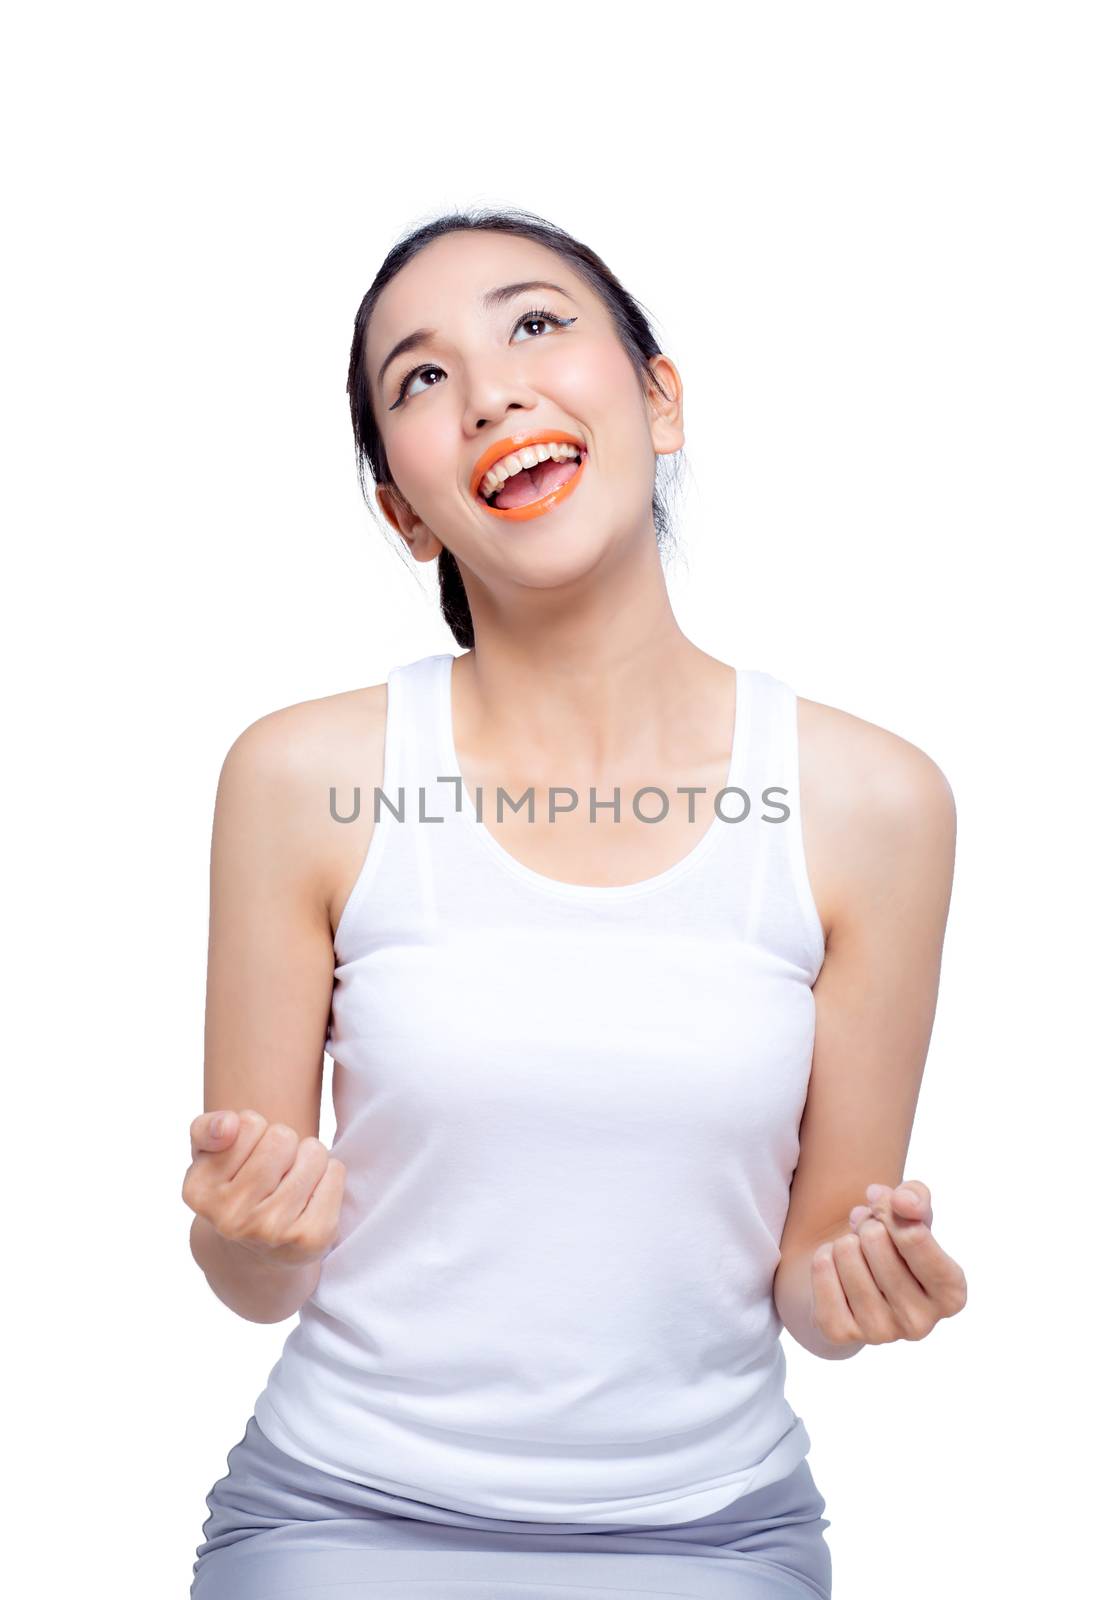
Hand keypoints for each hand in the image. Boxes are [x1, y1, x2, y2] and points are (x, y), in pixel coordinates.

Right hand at [181, 1108, 346, 1268]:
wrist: (258, 1252)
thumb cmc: (236, 1186)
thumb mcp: (210, 1155)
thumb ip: (206, 1128)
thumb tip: (228, 1125)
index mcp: (199, 1192)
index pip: (249, 1123)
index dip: (257, 1131)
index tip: (248, 1156)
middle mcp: (230, 1217)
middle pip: (283, 1137)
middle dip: (286, 1142)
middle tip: (277, 1168)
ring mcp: (270, 1231)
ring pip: (312, 1153)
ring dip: (310, 1158)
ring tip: (293, 1181)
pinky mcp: (309, 1238)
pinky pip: (335, 1173)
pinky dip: (330, 1174)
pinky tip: (311, 1196)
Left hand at [810, 1179, 967, 1346]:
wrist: (855, 1277)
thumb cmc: (894, 1243)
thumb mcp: (914, 1214)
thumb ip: (917, 1198)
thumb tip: (903, 1201)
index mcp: (951, 1294)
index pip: (913, 1235)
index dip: (891, 1208)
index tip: (886, 1203)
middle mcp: (921, 1322)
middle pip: (875, 1240)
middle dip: (868, 1225)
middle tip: (870, 1234)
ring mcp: (880, 1333)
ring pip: (846, 1252)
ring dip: (846, 1242)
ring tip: (856, 1253)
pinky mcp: (841, 1333)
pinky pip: (821, 1270)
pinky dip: (823, 1257)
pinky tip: (836, 1267)